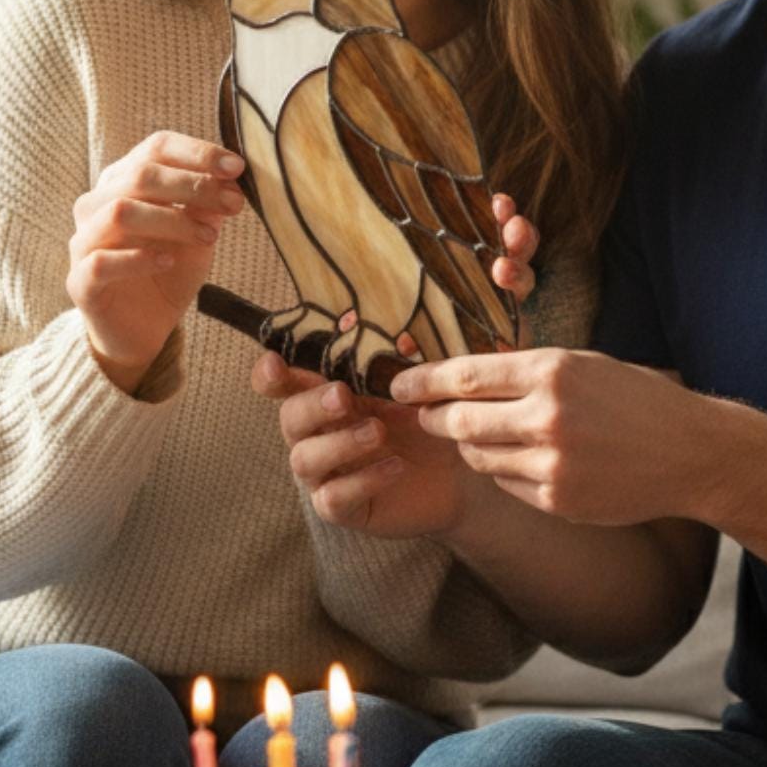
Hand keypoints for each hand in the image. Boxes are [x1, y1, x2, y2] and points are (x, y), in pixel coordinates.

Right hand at [69, 131, 246, 390]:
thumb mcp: (199, 233)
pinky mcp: (80, 281)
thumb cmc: (169, 270)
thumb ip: (208, 206)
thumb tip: (228, 178)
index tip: (237, 167)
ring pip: (120, 211)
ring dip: (172, 219)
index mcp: (125, 181)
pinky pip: (101, 261)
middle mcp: (98, 204)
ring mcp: (84, 241)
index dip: (197, 152)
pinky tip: (169, 260)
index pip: (156, 148)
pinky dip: (139, 258)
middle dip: (193, 184)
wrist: (143, 329)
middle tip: (232, 203)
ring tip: (209, 236)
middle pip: (140, 175)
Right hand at [257, 197, 541, 533]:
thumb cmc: (450, 403)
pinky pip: (334, 498)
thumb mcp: (457, 359)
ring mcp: (329, 467)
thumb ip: (472, 315)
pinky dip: (363, 480)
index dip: (270, 369)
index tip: (275, 358)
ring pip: (305, 458)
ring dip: (340, 442)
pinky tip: (396, 465)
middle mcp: (321, 425)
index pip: (281, 375)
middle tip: (345, 394)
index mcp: (331, 383)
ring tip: (379, 429)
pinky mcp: (346, 504)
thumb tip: (496, 262)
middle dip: (311, 403)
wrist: (470, 464)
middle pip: (289, 415)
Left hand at [388, 349, 706, 525]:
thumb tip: (459, 378)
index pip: (466, 376)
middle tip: (423, 417)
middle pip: (460, 420)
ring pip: (479, 456)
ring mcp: (552, 463)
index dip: (423, 382)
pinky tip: (530, 461)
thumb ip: (525, 372)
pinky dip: (506, 473)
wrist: (689, 451)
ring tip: (489, 435)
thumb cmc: (634, 398)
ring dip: (472, 446)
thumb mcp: (582, 365)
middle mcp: (548, 416)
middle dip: (434, 419)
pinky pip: (507, 485)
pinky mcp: (558, 500)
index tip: (398, 386)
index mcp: (553, 371)